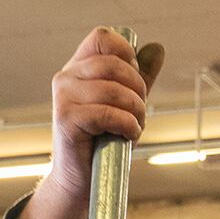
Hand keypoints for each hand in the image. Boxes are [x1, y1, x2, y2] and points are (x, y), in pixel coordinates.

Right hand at [10, 28, 164, 218]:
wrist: (82, 180)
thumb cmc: (104, 142)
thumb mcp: (126, 104)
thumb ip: (139, 76)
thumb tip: (156, 47)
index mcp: (78, 68)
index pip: (102, 37)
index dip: (126, 53)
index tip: (135, 80)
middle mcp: (66, 77)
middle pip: (113, 63)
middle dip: (137, 88)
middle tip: (140, 111)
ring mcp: (63, 97)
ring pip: (112, 89)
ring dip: (135, 110)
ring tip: (135, 126)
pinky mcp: (65, 120)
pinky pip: (107, 113)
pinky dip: (127, 125)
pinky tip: (128, 136)